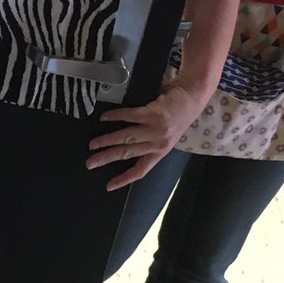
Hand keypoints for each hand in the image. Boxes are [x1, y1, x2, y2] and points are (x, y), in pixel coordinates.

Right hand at [86, 77, 212, 188]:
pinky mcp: (153, 114)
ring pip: (126, 137)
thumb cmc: (177, 115)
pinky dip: (114, 116)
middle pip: (127, 154)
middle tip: (90, 163)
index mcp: (160, 152)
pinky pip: (129, 116)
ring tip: (93, 144)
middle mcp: (158, 144)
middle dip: (106, 159)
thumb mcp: (165, 135)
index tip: (109, 186)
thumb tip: (121, 144)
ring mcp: (156, 129)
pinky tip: (104, 118)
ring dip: (106, 140)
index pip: (140, 170)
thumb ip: (148, 141)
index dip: (124, 179)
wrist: (192, 96)